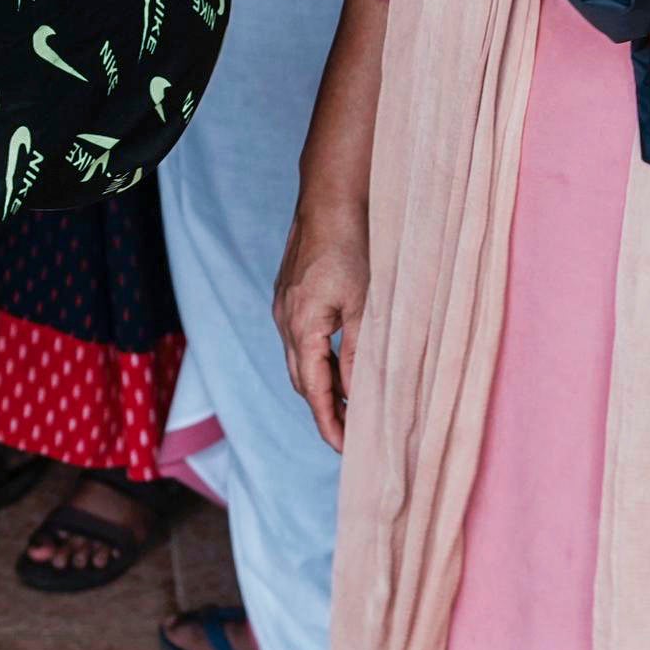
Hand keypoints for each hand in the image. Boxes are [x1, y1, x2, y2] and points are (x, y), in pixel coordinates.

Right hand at [278, 189, 367, 448]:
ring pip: (300, 361)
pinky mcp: (289, 295)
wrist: (329, 198)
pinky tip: (340, 360)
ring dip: (322, 384)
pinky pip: (300, 339)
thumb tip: (358, 397)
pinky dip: (319, 359)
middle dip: (324, 410)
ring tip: (351, 402)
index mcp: (302, 327)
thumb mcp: (365, 305)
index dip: (330, 424)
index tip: (346, 450)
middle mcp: (285, 321)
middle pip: (302, 381)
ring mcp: (283, 306)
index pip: (314, 392)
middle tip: (352, 434)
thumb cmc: (352, 246)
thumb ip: (359, 353)